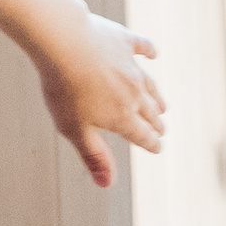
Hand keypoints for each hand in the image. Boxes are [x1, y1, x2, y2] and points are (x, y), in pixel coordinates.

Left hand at [32, 14, 165, 186]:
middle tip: (161, 128)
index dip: (151, 144)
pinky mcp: (123, 40)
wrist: (63, 41)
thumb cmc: (64, 88)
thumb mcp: (74, 128)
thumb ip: (93, 155)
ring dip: (157, 96)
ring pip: (150, 85)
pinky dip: (149, 51)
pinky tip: (153, 54)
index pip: (143, 136)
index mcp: (122, 117)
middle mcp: (133, 93)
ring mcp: (130, 66)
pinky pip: (142, 47)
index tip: (158, 148)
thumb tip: (107, 185)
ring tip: (162, 104)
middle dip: (156, 123)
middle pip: (150, 112)